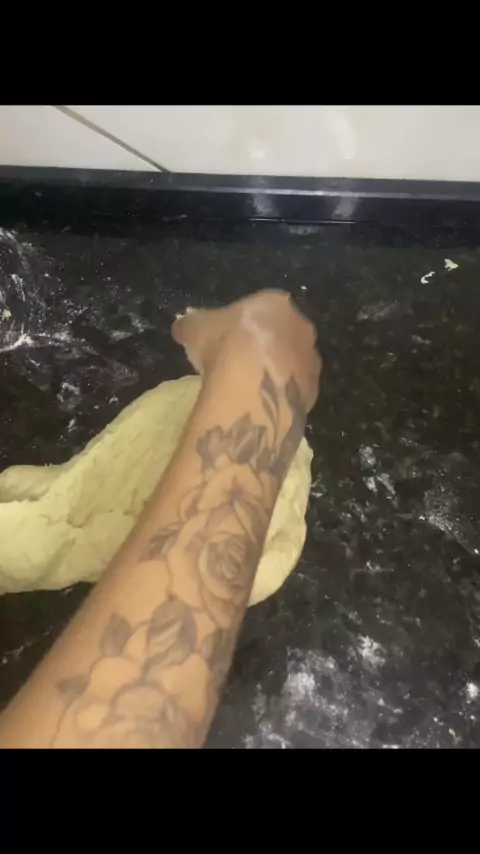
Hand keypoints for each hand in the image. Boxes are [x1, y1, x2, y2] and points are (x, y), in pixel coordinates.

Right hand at [171, 289, 321, 411]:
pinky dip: (279, 395)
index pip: (260, 309)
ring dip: (274, 371)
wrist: (251, 388)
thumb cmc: (224, 345)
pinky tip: (260, 404)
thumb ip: (190, 324)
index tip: (225, 341)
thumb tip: (182, 327)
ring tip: (248, 388)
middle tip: (238, 364)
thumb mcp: (194, 328)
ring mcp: (311, 359)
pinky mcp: (313, 390)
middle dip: (262, 347)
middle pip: (280, 334)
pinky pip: (294, 389)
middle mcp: (301, 326)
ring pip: (290, 362)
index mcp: (276, 303)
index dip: (241, 325)